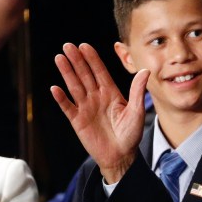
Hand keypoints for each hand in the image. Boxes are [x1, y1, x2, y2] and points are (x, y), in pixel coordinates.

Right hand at [50, 43, 148, 182]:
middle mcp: (97, 97)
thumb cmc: (131, 135)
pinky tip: (55, 88)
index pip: (100, 72)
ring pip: (74, 87)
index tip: (84, 46)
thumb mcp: (137, 111)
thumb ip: (138, 91)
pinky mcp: (78, 120)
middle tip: (68, 46)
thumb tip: (145, 70)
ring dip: (67, 73)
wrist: (121, 156)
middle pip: (84, 75)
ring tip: (59, 58)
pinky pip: (68, 107)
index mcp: (111, 93)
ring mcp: (86, 108)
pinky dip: (61, 99)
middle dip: (77, 61)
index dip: (92, 59)